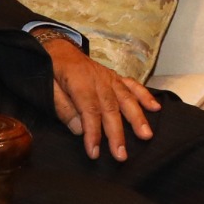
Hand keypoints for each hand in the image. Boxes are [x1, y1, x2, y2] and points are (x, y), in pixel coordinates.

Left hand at [39, 34, 158, 161]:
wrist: (59, 48)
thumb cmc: (52, 71)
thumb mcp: (48, 87)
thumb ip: (63, 108)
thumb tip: (79, 129)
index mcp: (79, 82)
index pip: (89, 111)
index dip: (92, 133)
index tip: (94, 152)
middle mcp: (99, 80)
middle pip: (110, 109)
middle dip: (116, 133)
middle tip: (121, 155)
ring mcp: (110, 78)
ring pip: (126, 98)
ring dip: (137, 118)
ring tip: (146, 135)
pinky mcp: (116, 77)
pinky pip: (133, 86)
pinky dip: (145, 96)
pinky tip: (155, 108)